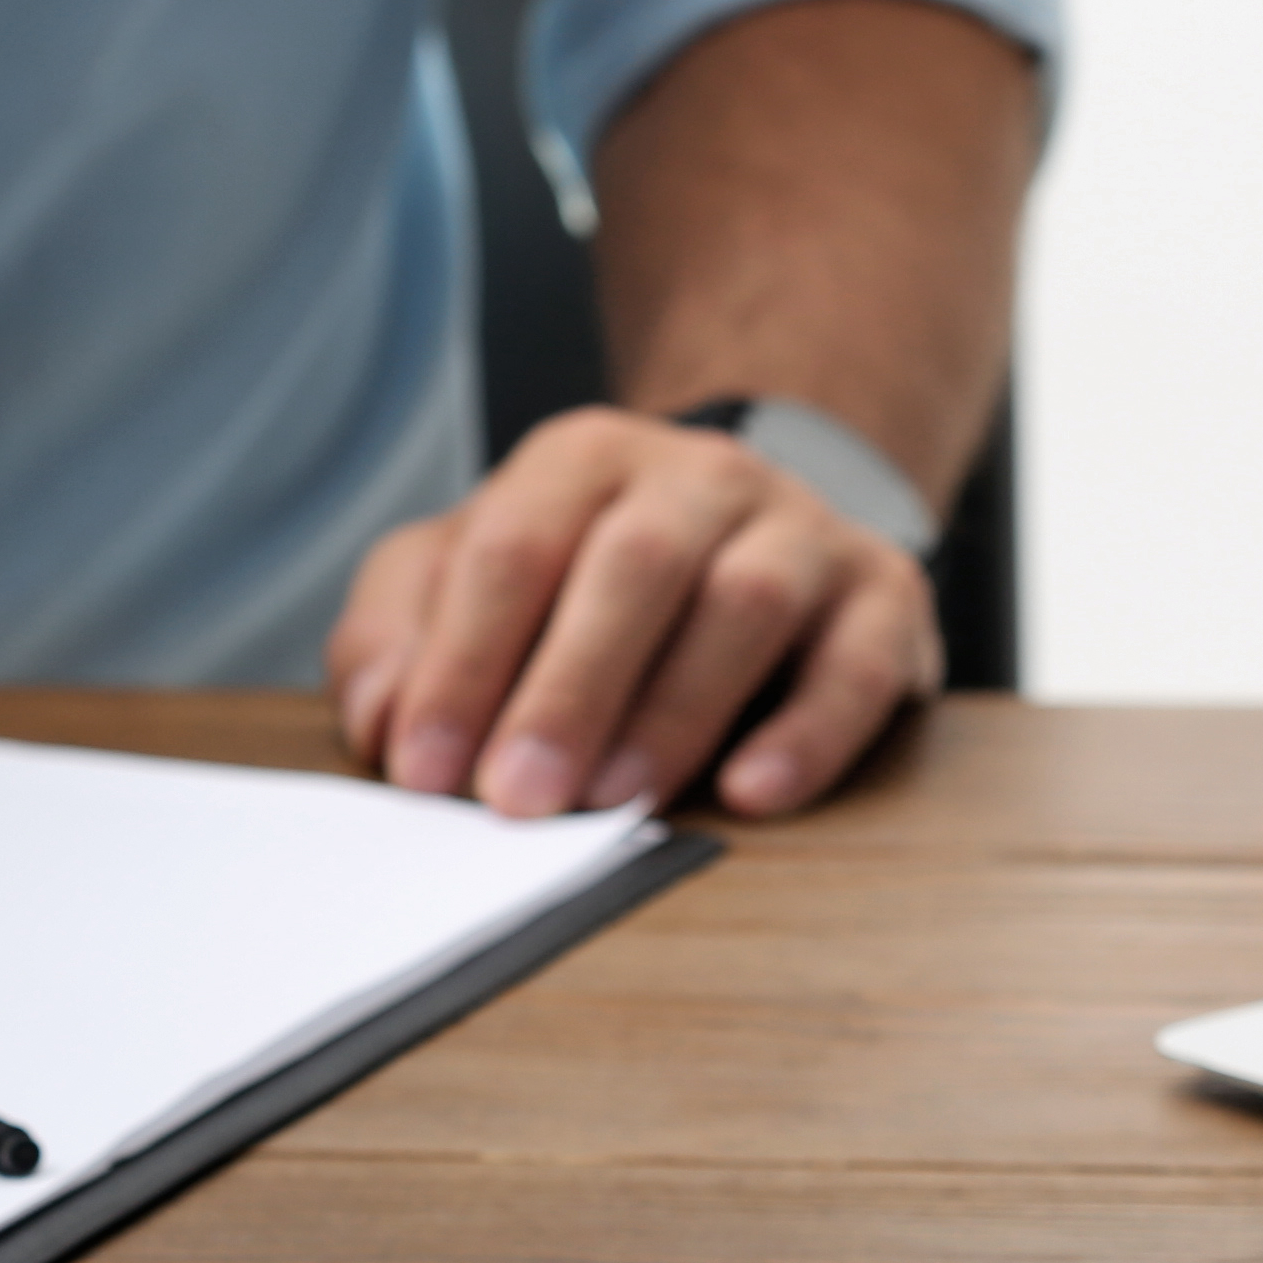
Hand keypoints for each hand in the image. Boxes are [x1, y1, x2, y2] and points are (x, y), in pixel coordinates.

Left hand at [328, 408, 936, 821]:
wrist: (750, 532)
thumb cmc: (582, 580)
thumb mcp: (470, 578)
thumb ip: (399, 633)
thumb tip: (380, 718)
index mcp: (585, 458)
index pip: (515, 544)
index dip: (463, 660)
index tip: (425, 769)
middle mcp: (699, 476)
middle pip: (633, 564)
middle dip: (567, 689)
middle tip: (517, 801)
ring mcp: (801, 530)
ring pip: (746, 601)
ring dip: (674, 711)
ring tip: (619, 803)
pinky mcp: (882, 598)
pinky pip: (858, 660)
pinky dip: (808, 733)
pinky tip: (752, 793)